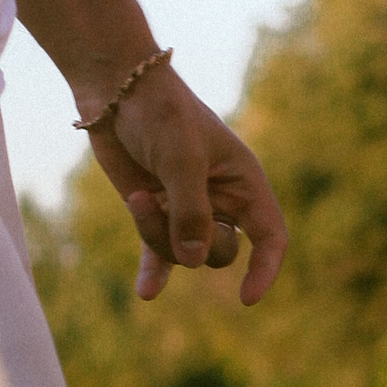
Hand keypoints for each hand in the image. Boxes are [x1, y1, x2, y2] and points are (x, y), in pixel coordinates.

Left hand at [86, 64, 286, 304]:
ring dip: (156, 233)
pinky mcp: (155, 212)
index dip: (264, 270)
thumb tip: (193, 261)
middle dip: (192, 243)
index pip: (271, 238)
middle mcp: (221, 200)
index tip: (245, 299)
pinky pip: (158, 253)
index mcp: (244, 182)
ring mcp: (187, 208)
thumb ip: (190, 211)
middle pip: (220, 252)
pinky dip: (153, 271)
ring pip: (183, 253)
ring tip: (137, 198)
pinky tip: (146, 292)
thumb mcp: (180, 158)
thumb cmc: (159, 112)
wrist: (115, 87)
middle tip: (164, 205)